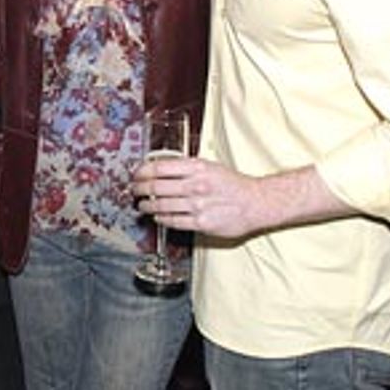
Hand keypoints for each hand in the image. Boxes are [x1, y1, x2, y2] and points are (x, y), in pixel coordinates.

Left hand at [133, 156, 266, 238]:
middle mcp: (196, 185)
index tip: (135, 175)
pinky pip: (173, 221)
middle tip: (134, 190)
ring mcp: (198, 205)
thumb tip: (157, 168)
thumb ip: (184, 167)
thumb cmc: (231, 183)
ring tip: (142, 205)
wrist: (256, 202)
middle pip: (155, 187)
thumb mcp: (208, 166)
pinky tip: (157, 217)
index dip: (141, 172)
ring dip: (146, 206)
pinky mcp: (202, 223)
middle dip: (139, 189)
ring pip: (161, 206)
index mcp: (197, 167)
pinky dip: (161, 219)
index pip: (158, 167)